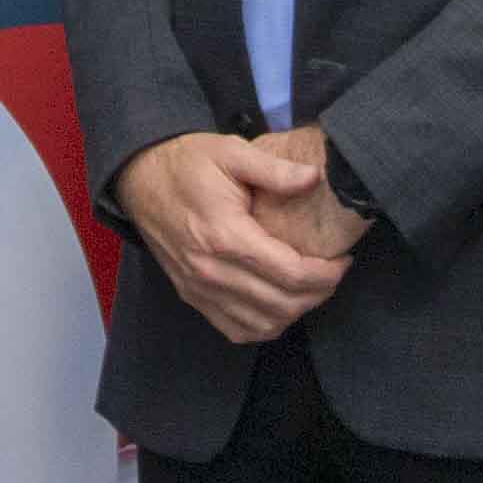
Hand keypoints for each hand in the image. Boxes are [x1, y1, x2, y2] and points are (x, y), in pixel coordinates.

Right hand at [113, 131, 350, 345]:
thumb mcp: (231, 152)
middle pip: (282, 305)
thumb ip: (274, 169)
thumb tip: (313, 178)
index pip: (290, 273)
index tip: (342, 260)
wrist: (139, 179)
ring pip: (263, 324)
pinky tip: (279, 305)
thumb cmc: (187, 163)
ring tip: (310, 287)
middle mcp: (212, 271)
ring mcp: (199, 289)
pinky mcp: (192, 296)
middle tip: (333, 273)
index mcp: (225, 235)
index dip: (326, 274)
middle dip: (319, 293)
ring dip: (295, 312)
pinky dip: (265, 325)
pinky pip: (236, 330)